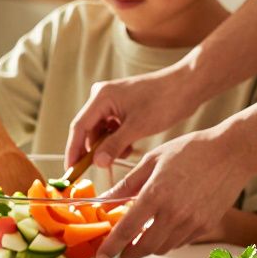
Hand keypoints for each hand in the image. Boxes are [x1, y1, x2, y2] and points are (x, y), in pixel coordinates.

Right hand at [65, 66, 199, 169]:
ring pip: (101, 131)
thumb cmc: (164, 101)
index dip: (73, 150)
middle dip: (96, 150)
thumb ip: (114, 146)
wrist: (187, 86)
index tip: (70, 171)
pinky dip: (117, 140)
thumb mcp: (137, 127)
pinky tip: (129, 145)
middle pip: (89, 130)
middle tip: (103, 168)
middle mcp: (102, 97)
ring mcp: (111, 102)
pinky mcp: (121, 107)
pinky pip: (111, 128)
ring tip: (126, 152)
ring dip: (109, 146)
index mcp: (101, 97)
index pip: (79, 127)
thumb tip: (96, 163)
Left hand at [95, 128, 250, 257]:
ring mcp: (193, 222)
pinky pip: (180, 242)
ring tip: (141, 235)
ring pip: (163, 248)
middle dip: (129, 253)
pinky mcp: (206, 225)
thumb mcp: (151, 160)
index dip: (111, 246)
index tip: (101, 256)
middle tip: (120, 250)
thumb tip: (105, 201)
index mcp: (155, 194)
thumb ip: (126, 184)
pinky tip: (163, 227)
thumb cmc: (190, 150)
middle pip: (144, 247)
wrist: (233, 152)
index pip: (127, 229)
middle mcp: (174, 213)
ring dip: (148, 246)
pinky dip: (167, 240)